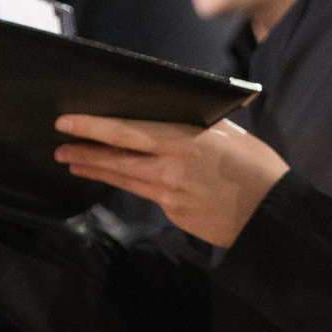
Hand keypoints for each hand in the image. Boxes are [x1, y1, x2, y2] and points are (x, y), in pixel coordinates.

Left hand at [53, 115, 288, 247]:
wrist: (272, 215)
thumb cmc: (257, 168)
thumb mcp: (229, 133)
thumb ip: (195, 125)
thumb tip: (170, 115)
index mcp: (184, 143)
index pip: (126, 133)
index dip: (92, 128)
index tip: (66, 123)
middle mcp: (170, 170)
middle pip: (117, 160)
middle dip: (85, 152)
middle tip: (60, 147)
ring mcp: (170, 197)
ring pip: (126, 180)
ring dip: (98, 170)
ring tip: (75, 162)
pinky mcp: (175, 216)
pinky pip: (149, 195)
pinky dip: (135, 185)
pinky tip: (126, 179)